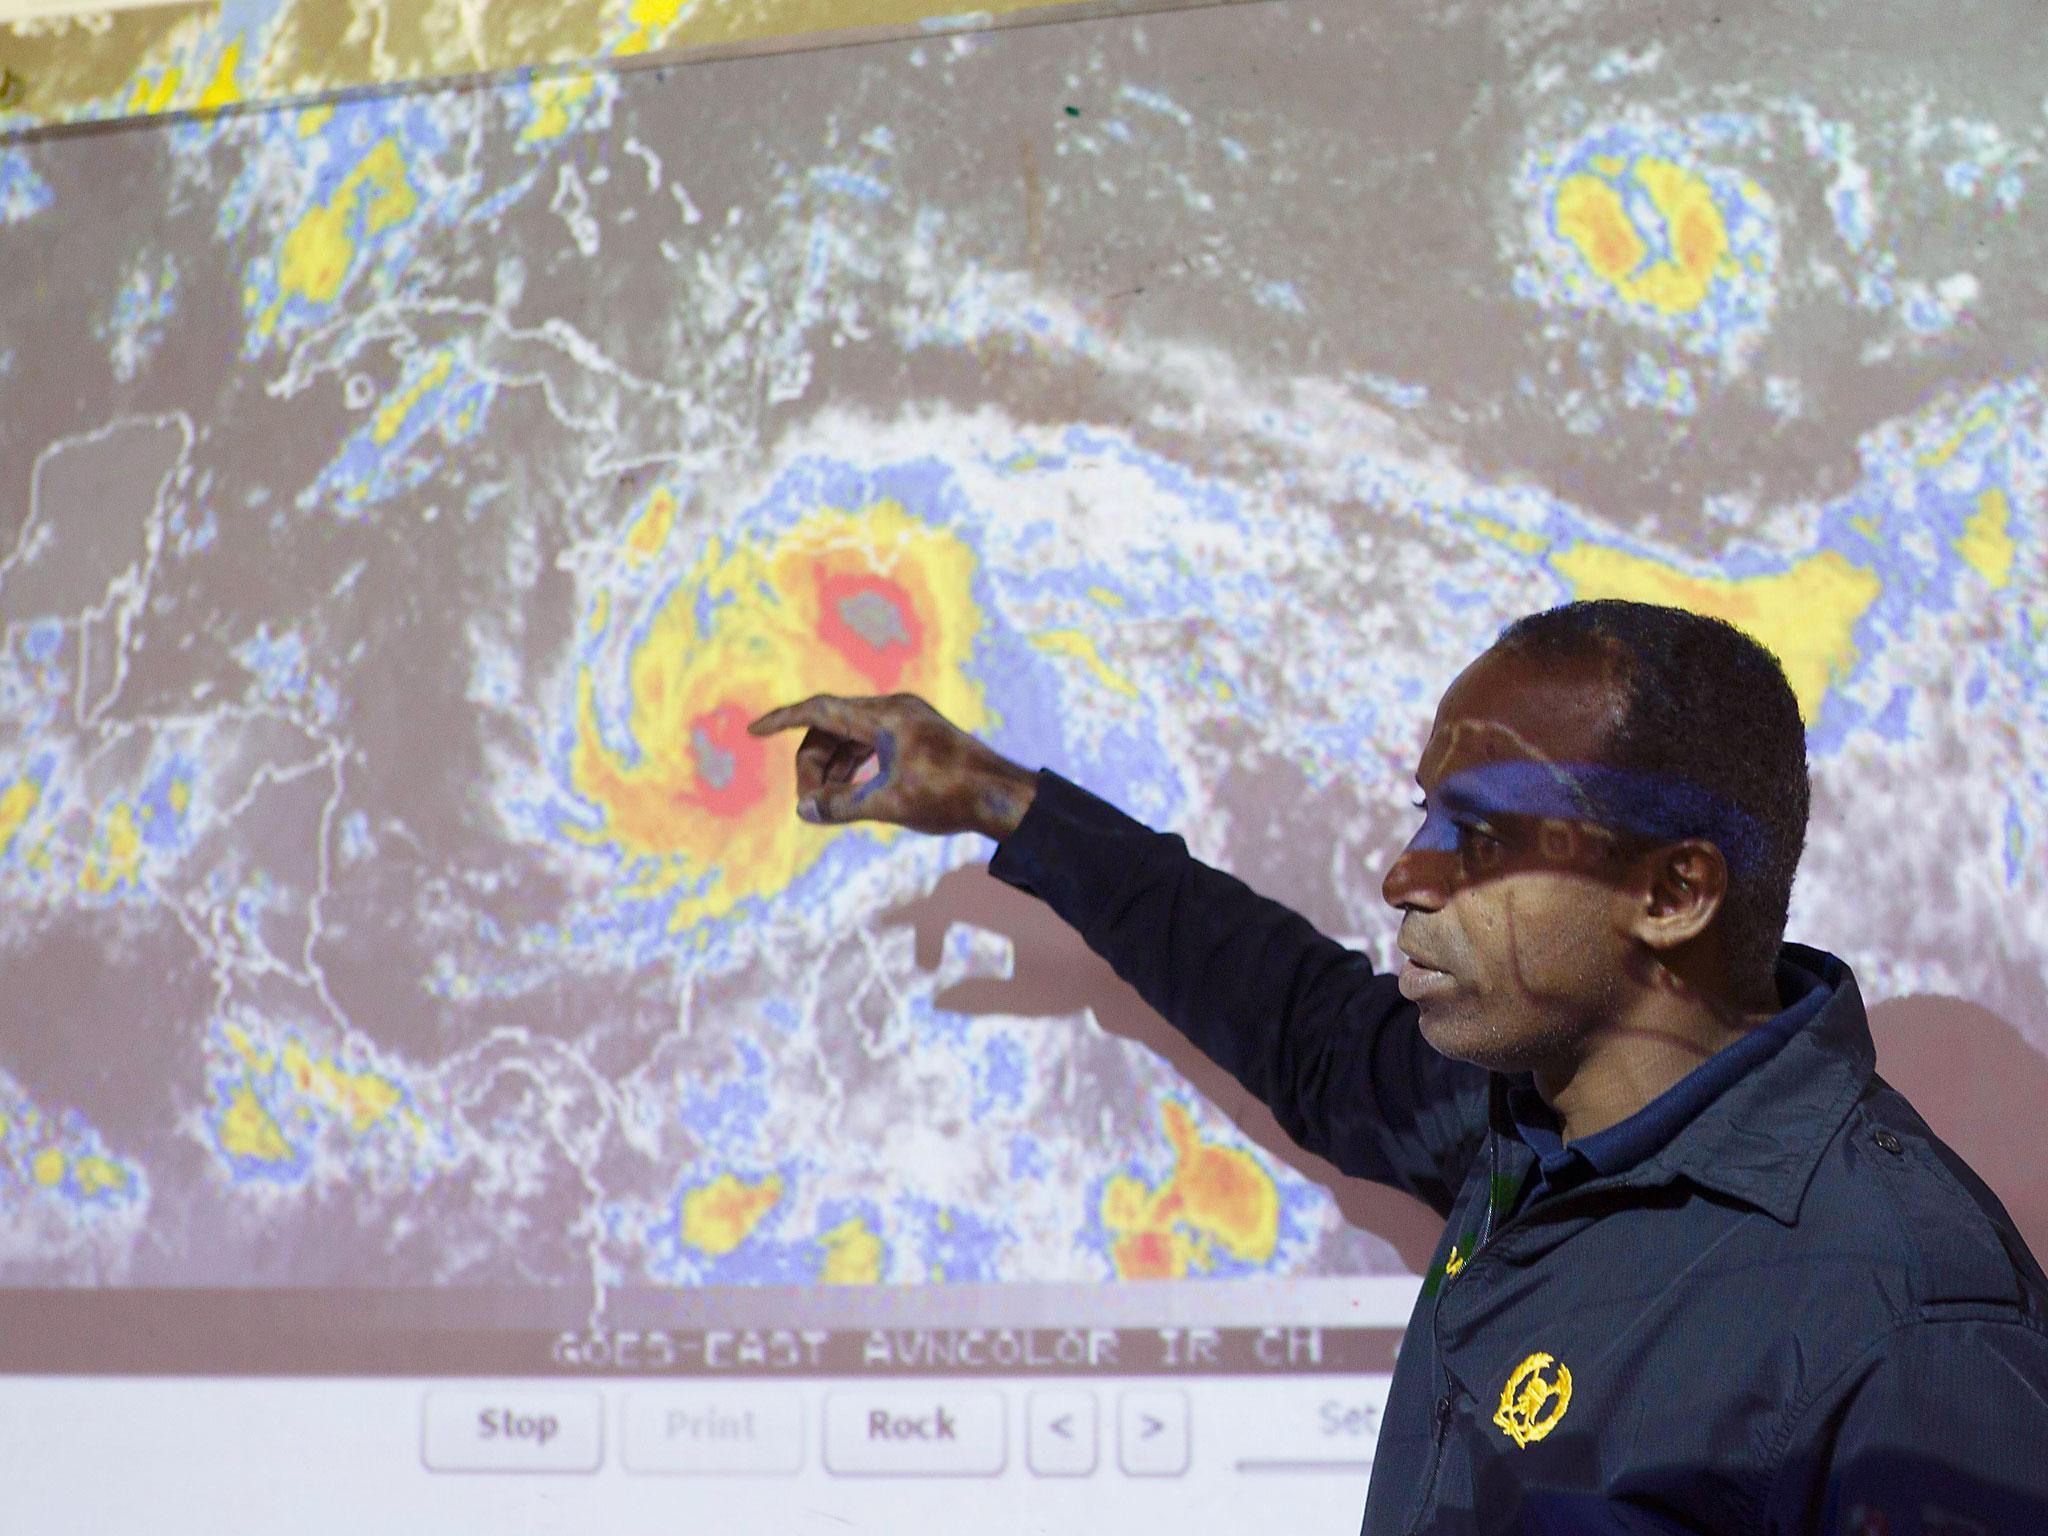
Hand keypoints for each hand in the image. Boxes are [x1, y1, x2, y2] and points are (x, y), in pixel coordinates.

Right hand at [746, 693, 1038, 838]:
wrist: (1002, 797)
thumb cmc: (950, 797)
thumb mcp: (888, 805)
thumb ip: (841, 806)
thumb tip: (804, 810)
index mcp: (885, 716)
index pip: (820, 710)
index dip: (783, 720)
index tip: (754, 731)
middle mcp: (893, 710)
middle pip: (831, 728)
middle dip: (812, 764)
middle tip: (810, 805)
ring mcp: (906, 721)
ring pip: (849, 738)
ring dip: (832, 769)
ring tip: (826, 806)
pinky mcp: (915, 736)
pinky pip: (869, 744)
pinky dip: (853, 767)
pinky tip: (849, 794)